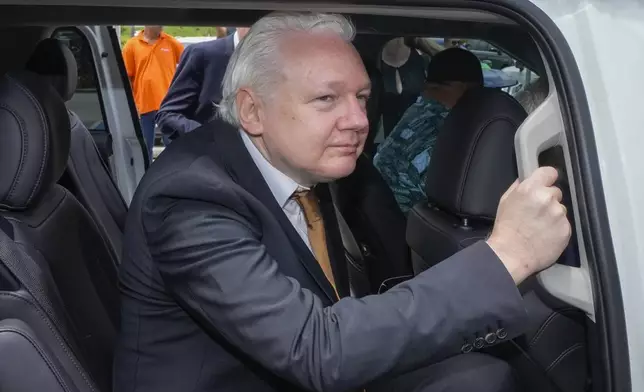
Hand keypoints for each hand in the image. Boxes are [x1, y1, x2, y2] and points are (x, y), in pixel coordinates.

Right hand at [486, 166, 571, 283]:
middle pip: (556, 192)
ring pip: (561, 209)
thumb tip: (526, 180)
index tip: (545, 184)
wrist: (511, 254)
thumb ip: (518, 188)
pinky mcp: (566, 229)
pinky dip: (557, 229)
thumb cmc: (506, 229)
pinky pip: (564, 224)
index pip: (549, 172)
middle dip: (548, 200)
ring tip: (539, 227)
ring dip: (553, 215)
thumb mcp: (505, 202)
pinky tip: (545, 235)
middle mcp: (547, 198)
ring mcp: (559, 214)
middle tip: (537, 213)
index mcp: (530, 188)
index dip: (547, 178)